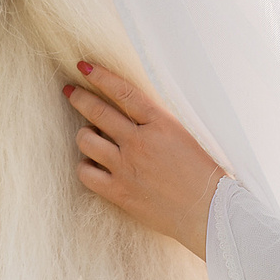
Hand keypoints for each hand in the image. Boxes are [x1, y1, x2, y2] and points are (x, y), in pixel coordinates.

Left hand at [63, 60, 222, 257]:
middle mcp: (139, 142)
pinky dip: (85, 166)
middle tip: (70, 91)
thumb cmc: (204, 174)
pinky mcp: (119, 192)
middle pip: (97, 111)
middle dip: (79, 97)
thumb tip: (130, 110)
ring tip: (89, 136)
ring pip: (86, 140)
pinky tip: (92, 165)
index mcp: (161, 123)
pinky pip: (85, 173)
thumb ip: (156, 122)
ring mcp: (126, 167)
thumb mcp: (184, 136)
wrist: (209, 212)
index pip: (122, 92)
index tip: (84, 66)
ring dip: (84, 134)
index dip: (100, 76)